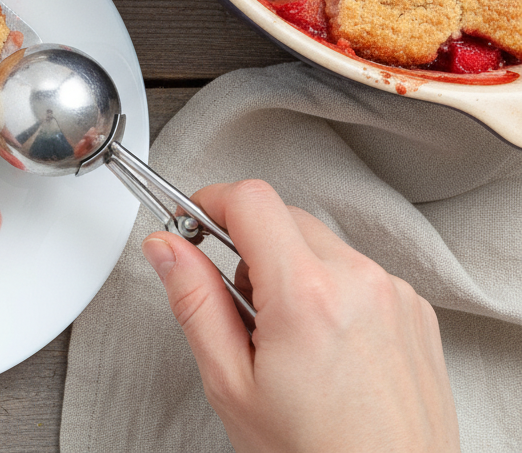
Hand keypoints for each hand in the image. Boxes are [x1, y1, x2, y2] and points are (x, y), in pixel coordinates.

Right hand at [142, 179, 458, 452]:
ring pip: (321, 245)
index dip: (210, 203)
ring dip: (291, 270)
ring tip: (284, 339)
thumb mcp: (230, 383)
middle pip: (284, 216)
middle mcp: (359, 283)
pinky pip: (358, 273)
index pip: (250, 200)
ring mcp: (394, 295)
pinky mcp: (415, 312)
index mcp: (307, 295)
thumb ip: (194, 302)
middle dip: (247, 245)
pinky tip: (322, 346)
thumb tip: (167, 249)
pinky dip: (331, 292)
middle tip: (235, 304)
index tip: (192, 222)